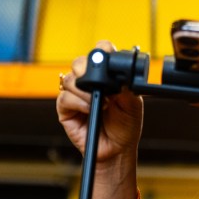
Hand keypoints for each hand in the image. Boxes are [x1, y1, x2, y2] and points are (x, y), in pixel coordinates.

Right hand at [56, 40, 143, 164]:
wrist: (117, 149)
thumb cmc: (126, 126)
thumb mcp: (133, 104)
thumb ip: (126, 87)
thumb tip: (119, 73)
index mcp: (106, 76)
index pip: (100, 53)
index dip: (101, 50)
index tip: (107, 53)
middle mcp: (89, 82)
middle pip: (79, 62)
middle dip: (87, 68)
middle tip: (100, 82)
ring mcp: (75, 95)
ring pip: (70, 79)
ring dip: (85, 90)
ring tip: (102, 103)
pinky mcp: (65, 109)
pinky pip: (64, 97)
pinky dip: (79, 102)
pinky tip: (91, 109)